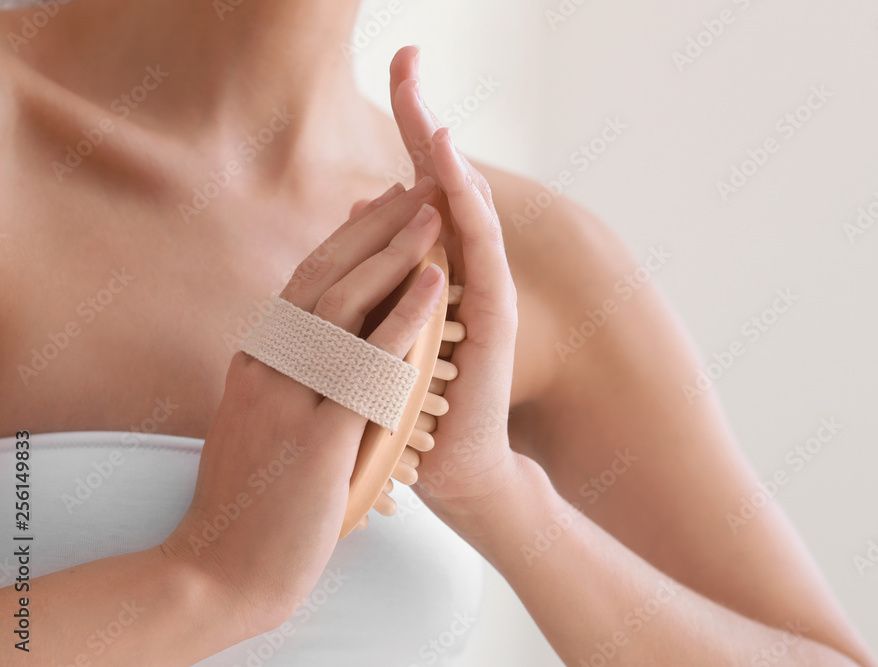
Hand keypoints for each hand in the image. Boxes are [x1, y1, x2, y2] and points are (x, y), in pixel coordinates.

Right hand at [160, 179, 444, 634]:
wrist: (222, 570)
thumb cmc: (251, 499)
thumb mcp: (261, 419)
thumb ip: (284, 373)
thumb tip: (309, 338)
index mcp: (258, 360)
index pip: (306, 282)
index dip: (347, 238)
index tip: (381, 205)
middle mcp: (268, 365)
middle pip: (324, 275)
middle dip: (374, 226)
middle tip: (415, 185)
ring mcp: (288, 396)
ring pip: (344, 303)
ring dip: (393, 252)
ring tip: (433, 213)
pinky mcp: (316, 435)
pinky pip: (369, 362)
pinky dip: (405, 316)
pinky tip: (436, 284)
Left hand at [388, 46, 526, 523]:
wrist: (447, 468)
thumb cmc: (410, 402)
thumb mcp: (379, 326)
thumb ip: (374, 268)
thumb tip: (355, 211)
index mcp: (423, 275)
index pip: (412, 197)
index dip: (401, 135)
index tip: (393, 77)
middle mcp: (456, 278)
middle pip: (440, 189)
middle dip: (425, 127)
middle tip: (412, 63)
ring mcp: (480, 299)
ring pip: (464, 218)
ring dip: (449, 166)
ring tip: (435, 117)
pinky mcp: (495, 326)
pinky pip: (482, 262)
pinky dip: (469, 220)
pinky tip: (455, 183)